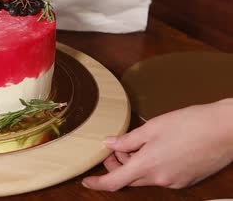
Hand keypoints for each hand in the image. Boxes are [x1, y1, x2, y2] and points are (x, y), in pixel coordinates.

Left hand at [82, 98, 232, 190]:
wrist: (226, 129)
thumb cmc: (190, 123)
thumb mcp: (152, 127)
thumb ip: (127, 139)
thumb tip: (109, 144)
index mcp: (147, 166)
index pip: (115, 182)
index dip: (98, 183)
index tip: (87, 181)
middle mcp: (161, 179)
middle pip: (130, 179)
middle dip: (118, 167)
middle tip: (115, 149)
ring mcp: (175, 182)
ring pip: (146, 177)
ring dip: (136, 165)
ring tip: (138, 144)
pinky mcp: (187, 180)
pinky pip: (162, 176)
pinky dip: (153, 166)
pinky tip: (157, 149)